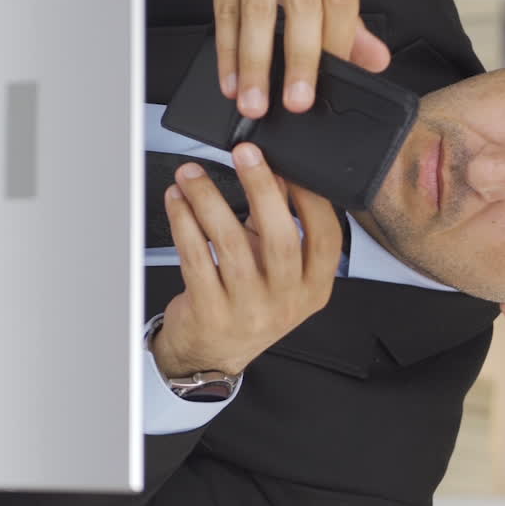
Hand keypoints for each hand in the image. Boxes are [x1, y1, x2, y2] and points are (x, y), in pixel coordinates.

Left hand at [151, 142, 341, 377]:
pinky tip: (178, 202)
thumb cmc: (249, 303)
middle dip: (261, 187)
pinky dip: (184, 223)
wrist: (213, 351)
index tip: (287, 163)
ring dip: (208, 200)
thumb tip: (280, 172)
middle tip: (244, 153)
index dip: (309, 197)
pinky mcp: (210, 311)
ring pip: (230, 243)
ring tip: (193, 174)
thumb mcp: (276, 267)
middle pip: (280, 237)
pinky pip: (196, 257)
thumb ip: (280, 220)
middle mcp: (286, 301)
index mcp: (313, 287)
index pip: (325, 237)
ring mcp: (248, 309)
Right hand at [152, 0, 390, 118]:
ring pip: (257, 11)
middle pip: (301, 5)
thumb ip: (346, 14)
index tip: (338, 80)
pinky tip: (230, 77)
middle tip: (298, 102)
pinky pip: (225, 7)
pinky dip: (227, 49)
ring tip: (255, 101)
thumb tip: (376, 60)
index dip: (341, 42)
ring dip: (255, 64)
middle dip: (300, 60)